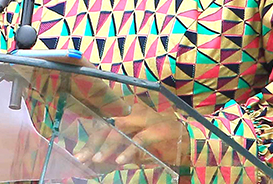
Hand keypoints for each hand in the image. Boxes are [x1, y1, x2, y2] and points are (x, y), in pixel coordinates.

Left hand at [75, 99, 189, 170]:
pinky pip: (140, 139)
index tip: (79, 152)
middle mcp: (137, 110)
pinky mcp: (160, 129)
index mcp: (131, 111)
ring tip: (96, 158)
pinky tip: (120, 162)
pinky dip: (129, 151)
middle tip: (81, 157)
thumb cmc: (164, 140)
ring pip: (121, 128)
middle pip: (109, 124)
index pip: (105, 121)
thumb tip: (101, 159)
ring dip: (107, 144)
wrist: (193, 137)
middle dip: (93, 141)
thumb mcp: (140, 142)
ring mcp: (148, 118)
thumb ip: (122, 147)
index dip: (91, 136)